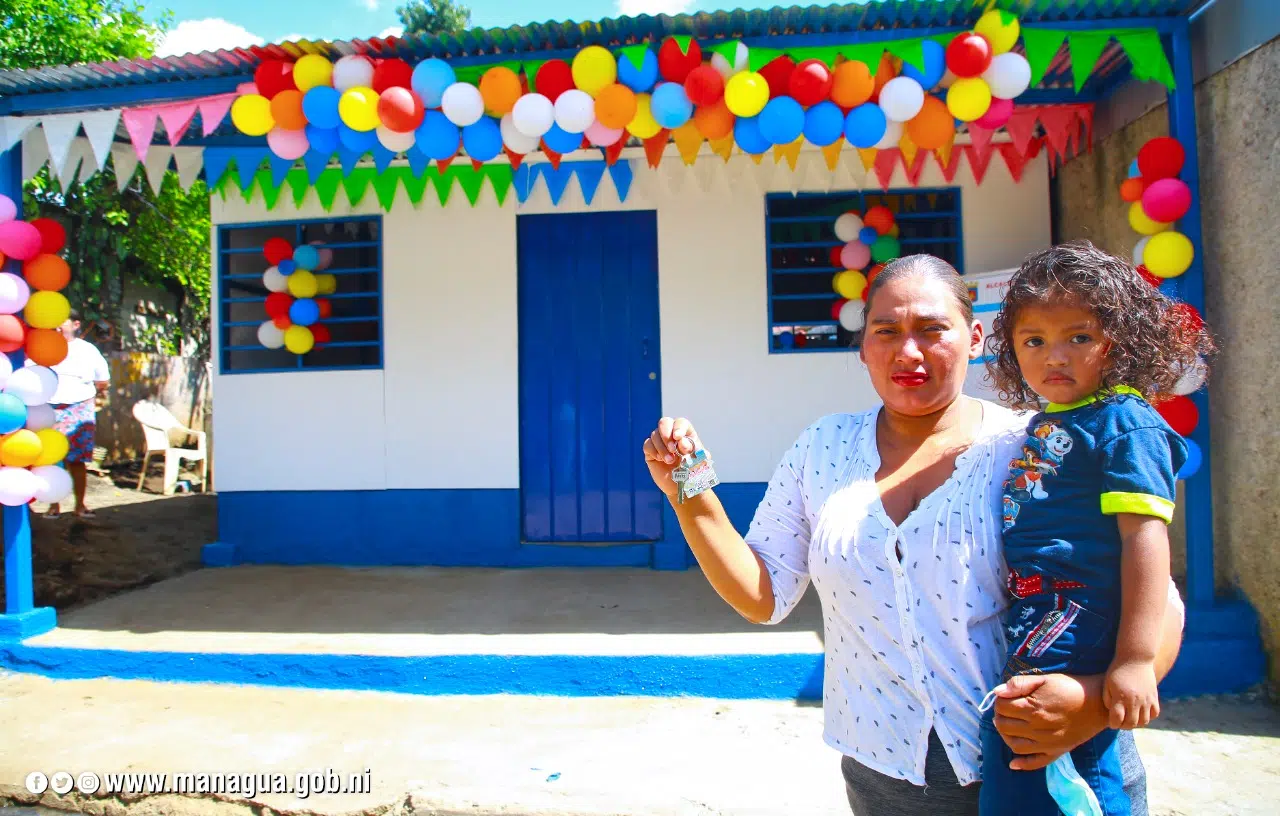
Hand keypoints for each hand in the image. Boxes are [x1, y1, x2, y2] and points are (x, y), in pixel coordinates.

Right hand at [642, 417, 702, 499]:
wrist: (682, 487)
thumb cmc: (693, 472)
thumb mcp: (698, 461)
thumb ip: (693, 450)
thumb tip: (682, 442)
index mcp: (686, 433)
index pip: (680, 423)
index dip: (678, 428)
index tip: (678, 437)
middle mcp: (672, 434)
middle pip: (664, 422)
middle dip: (666, 434)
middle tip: (672, 449)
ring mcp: (660, 442)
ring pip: (655, 434)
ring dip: (662, 448)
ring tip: (670, 461)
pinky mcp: (651, 451)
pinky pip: (648, 445)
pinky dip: (654, 451)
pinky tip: (660, 460)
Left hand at [992, 673, 1106, 770]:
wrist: (1099, 703)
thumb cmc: (1071, 687)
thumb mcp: (1045, 679)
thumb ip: (1020, 684)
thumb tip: (998, 692)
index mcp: (1033, 708)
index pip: (1003, 707)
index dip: (1000, 700)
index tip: (1005, 696)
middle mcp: (1037, 728)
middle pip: (1005, 726)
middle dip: (1000, 716)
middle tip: (1005, 710)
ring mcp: (1047, 743)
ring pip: (1015, 745)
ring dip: (1005, 736)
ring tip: (1007, 726)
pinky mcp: (1057, 751)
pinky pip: (1036, 763)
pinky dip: (1022, 764)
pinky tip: (1013, 763)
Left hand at [1104, 659, 1159, 728]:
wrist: (1136, 658)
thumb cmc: (1117, 671)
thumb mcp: (1107, 684)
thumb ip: (1107, 700)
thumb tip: (1113, 714)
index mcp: (1121, 697)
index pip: (1117, 720)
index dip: (1113, 724)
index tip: (1111, 721)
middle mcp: (1135, 701)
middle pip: (1131, 724)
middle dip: (1124, 726)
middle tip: (1120, 721)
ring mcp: (1146, 700)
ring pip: (1144, 721)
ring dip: (1136, 723)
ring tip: (1130, 717)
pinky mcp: (1154, 697)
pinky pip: (1154, 714)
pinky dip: (1148, 716)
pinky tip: (1141, 712)